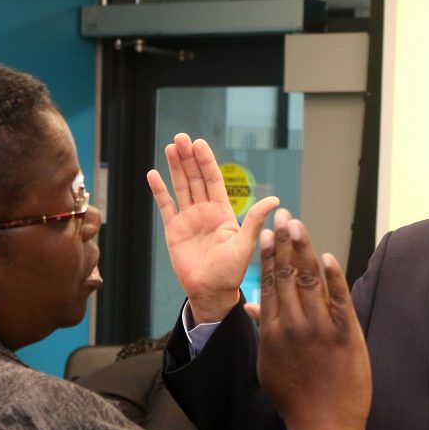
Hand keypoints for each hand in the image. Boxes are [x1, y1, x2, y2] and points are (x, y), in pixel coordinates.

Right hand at [146, 133, 278, 323]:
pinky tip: (153, 174)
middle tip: (181, 138)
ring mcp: (188, 219)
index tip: (199, 144)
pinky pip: (166, 206)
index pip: (213, 180)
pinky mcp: (173, 230)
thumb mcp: (245, 244)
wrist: (210, 291)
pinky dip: (159, 191)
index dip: (206, 162)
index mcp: (222, 212)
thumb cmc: (230, 272)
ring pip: (181, 187)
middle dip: (189, 158)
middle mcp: (205, 211)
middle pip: (195, 178)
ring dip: (175, 167)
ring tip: (170, 147)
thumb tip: (274, 199)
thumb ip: (254, 219)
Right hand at [247, 209, 370, 429]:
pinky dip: (333, 276)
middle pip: (288, 274)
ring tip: (300, 226)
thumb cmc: (295, 399)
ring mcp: (320, 329)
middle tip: (284, 216)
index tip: (267, 234)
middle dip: (286, 242)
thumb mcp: (268, 366)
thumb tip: (252, 308)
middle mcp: (293, 325)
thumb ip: (262, 332)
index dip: (269, 256)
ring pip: (311, 280)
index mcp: (272, 332)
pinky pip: (338, 298)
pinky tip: (327, 257)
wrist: (324, 425)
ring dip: (305, 250)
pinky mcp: (346, 334)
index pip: (269, 284)